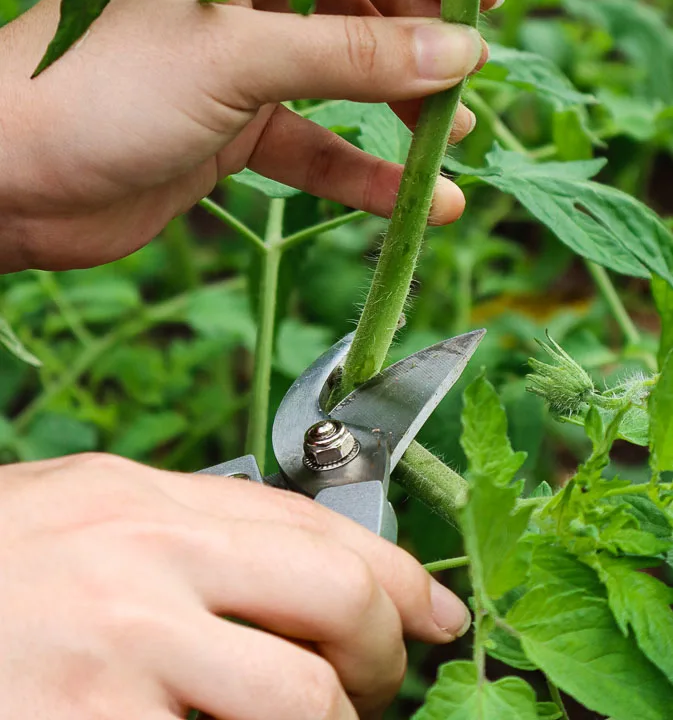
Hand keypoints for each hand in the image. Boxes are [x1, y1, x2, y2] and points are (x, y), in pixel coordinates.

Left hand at [0, 0, 499, 269]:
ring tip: (452, 132)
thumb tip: (464, 51)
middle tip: (467, 68)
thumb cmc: (101, 86)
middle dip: (421, 25)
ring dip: (404, 98)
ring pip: (347, 65)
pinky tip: (418, 201)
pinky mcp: (235, 124)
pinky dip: (364, 170)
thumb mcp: (237, 58)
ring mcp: (243, 55)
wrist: (5, 180)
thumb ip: (354, 57)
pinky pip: (318, 141)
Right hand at [0, 454, 469, 718]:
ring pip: (300, 706)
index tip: (439, 615)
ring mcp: (119, 660)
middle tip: (381, 686)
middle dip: (384, 656)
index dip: (398, 576)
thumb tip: (289, 566)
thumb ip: (178, 534)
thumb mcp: (74, 519)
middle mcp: (140, 565)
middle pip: (333, 599)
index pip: (312, 524)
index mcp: (140, 502)